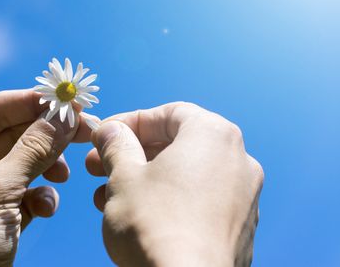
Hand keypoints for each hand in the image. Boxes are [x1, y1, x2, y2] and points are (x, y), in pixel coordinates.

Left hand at [0, 89, 89, 265]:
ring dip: (47, 166)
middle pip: (13, 135)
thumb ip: (33, 149)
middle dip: (48, 135)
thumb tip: (63, 115)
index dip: (31, 102)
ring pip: (23, 163)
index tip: (67, 100)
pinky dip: (40, 196)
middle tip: (85, 128)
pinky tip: (46, 207)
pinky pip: (25, 192)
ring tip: (64, 174)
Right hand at [85, 103, 263, 265]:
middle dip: (132, 154)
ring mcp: (243, 197)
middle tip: (98, 165)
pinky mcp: (239, 228)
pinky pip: (198, 200)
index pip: (167, 114)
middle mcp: (238, 161)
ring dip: (144, 179)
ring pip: (184, 174)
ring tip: (106, 195)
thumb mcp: (124, 175)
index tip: (103, 135)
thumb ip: (116, 144)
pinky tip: (135, 216)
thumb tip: (110, 131)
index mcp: (213, 136)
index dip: (130, 122)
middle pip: (176, 144)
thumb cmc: (154, 225)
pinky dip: (166, 200)